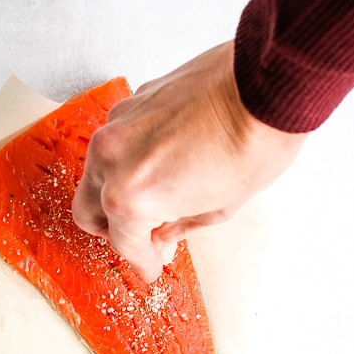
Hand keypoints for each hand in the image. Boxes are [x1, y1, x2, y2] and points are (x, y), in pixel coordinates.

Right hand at [72, 41, 307, 281]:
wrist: (266, 87)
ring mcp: (116, 127)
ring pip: (96, 174)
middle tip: (144, 237)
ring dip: (117, 192)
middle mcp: (112, 161)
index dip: (141, 261)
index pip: (124, 243)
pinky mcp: (130, 102)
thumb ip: (177, 227)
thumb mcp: (218, 209)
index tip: (150, 267)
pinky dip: (129, 160)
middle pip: (88, 212)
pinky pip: (115, 143)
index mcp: (131, 198)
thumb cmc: (252, 146)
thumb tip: (161, 237)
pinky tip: (161, 162)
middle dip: (113, 230)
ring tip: (156, 198)